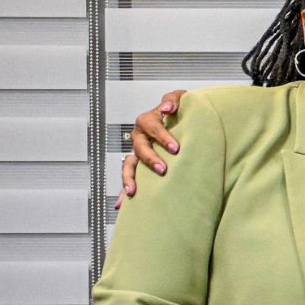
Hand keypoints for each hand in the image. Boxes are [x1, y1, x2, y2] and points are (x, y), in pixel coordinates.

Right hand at [117, 89, 188, 206]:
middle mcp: (140, 137)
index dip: (162, 136)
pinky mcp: (139, 166)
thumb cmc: (181, 111)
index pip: (153, 127)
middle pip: (139, 147)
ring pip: (128, 164)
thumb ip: (173, 100)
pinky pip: (129, 178)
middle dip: (149, 159)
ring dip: (129, 178)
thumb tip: (166, 110)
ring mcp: (137, 152)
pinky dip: (123, 191)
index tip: (175, 148)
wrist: (184, 121)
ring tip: (133, 192)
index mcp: (148, 121)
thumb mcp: (180, 99)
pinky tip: (120, 205)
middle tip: (163, 170)